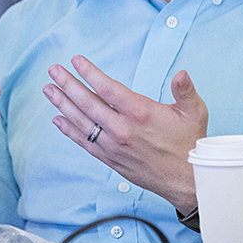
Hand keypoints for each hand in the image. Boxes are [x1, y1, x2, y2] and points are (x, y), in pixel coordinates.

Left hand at [42, 55, 207, 214]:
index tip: (75, 60)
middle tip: (53, 70)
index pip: (107, 88)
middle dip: (67, 84)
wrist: (187, 181)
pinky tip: (57, 119)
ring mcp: (113, 145)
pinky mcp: (110, 159)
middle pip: (87, 103)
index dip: (89, 73)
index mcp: (140, 113)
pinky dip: (69, 130)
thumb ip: (185, 90)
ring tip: (48, 89)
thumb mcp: (194, 112)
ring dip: (62, 104)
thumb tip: (182, 73)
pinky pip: (84, 142)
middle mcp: (122, 129)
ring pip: (81, 121)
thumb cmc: (190, 142)